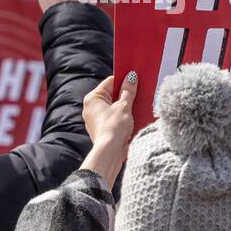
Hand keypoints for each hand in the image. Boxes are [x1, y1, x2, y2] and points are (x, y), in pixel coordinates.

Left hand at [80, 72, 138, 187]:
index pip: (109, 82)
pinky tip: (133, 116)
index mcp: (93, 98)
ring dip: (126, 105)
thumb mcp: (124, 106)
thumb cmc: (113, 128)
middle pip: (112, 94)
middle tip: (139, 92)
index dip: (123, 79)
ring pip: (114, 106)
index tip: (135, 78)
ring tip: (137, 105)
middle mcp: (91, 107)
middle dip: (126, 93)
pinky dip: (123, 115)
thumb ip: (128, 90)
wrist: (110, 153)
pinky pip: (114, 116)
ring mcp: (97, 119)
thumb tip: (131, 77)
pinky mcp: (103, 128)